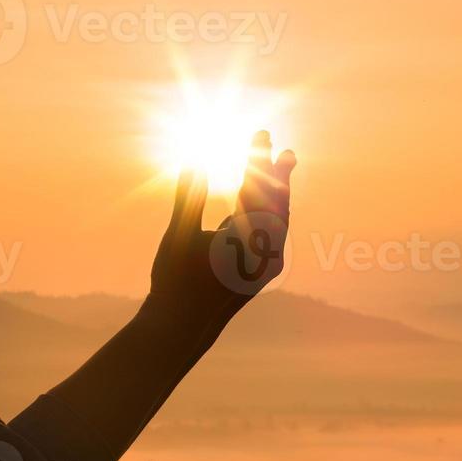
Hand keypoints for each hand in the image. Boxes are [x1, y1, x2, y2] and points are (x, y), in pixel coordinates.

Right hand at [148, 131, 296, 326]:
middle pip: (278, 204)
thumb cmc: (175, 280)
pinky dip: (270, 217)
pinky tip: (262, 207)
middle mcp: (264, 253)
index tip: (262, 133)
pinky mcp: (261, 273)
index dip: (259, 157)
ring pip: (279, 222)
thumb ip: (190, 195)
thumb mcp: (179, 233)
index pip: (259, 187)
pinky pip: (273, 237)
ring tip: (280, 173)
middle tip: (286, 151)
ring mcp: (266, 265)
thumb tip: (195, 159)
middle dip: (279, 175)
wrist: (181, 327)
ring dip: (278, 196)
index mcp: (247, 239)